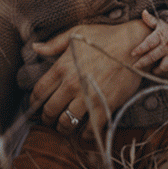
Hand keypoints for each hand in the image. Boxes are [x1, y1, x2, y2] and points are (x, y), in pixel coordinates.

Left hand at [28, 22, 151, 134]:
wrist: (133, 46)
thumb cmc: (104, 38)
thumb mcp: (76, 34)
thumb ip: (54, 44)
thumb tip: (36, 47)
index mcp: (61, 67)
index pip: (39, 91)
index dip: (34, 102)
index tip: (36, 106)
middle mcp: (71, 84)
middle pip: (50, 110)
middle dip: (47, 118)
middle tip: (49, 120)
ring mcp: (88, 97)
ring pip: (66, 122)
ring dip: (63, 128)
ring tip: (65, 127)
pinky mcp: (105, 106)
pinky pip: (90, 128)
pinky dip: (85, 134)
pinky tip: (84, 132)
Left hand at [128, 13, 167, 76]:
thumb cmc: (167, 33)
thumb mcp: (160, 24)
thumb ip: (151, 20)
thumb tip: (143, 12)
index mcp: (161, 36)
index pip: (149, 42)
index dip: (140, 49)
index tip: (133, 53)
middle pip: (153, 56)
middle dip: (143, 62)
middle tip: (135, 66)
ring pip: (163, 66)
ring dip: (156, 69)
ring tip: (152, 69)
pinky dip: (166, 72)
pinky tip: (162, 69)